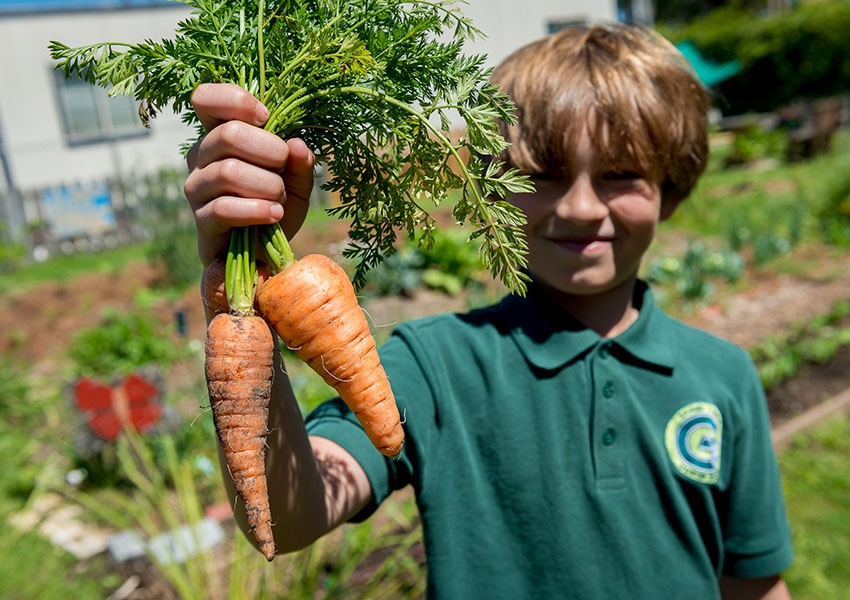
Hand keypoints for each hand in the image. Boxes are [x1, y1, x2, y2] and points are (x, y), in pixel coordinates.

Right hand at [184, 83, 314, 265]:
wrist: (267, 250)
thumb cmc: (277, 204)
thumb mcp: (297, 181)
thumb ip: (300, 162)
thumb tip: (296, 145)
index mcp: (219, 135)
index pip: (205, 98)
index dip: (235, 100)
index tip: (267, 118)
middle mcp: (201, 157)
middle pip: (227, 134)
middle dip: (269, 151)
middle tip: (284, 168)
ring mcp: (196, 188)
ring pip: (228, 172)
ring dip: (267, 186)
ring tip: (279, 199)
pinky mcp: (201, 221)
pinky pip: (224, 208)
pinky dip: (256, 211)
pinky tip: (275, 215)